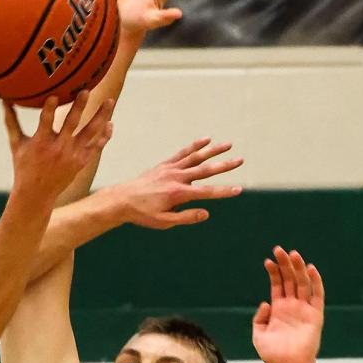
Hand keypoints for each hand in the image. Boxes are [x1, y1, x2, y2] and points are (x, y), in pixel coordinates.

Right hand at [4, 91, 113, 202]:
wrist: (37, 194)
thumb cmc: (24, 167)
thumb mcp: (16, 144)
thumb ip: (12, 121)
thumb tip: (3, 100)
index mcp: (41, 143)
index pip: (46, 122)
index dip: (50, 109)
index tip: (55, 95)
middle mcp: (58, 149)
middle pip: (72, 124)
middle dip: (79, 107)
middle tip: (86, 90)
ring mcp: (72, 155)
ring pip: (90, 133)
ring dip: (101, 116)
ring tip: (110, 100)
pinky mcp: (81, 162)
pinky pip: (96, 146)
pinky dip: (104, 135)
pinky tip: (110, 123)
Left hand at [104, 138, 242, 228]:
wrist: (121, 199)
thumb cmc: (142, 214)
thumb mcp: (163, 222)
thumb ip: (186, 217)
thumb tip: (206, 214)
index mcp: (178, 193)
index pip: (206, 192)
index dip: (223, 191)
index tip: (238, 189)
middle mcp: (176, 178)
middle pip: (205, 170)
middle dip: (224, 165)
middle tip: (241, 160)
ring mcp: (170, 169)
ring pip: (196, 157)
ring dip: (213, 150)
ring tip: (228, 144)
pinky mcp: (164, 165)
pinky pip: (182, 153)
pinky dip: (195, 146)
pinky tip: (206, 140)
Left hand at [252, 247, 323, 362]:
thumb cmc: (273, 354)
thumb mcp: (258, 335)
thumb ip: (259, 318)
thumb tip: (265, 302)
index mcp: (278, 309)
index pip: (277, 285)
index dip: (273, 272)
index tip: (267, 261)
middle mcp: (292, 306)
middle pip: (290, 280)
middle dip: (285, 264)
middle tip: (279, 249)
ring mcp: (304, 309)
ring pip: (303, 284)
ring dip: (298, 268)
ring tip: (293, 254)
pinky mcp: (315, 315)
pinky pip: (317, 296)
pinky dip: (315, 282)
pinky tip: (310, 269)